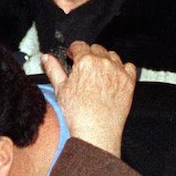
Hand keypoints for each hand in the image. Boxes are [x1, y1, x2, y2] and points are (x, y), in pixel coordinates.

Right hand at [42, 41, 135, 157]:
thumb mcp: (60, 89)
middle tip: (83, 70)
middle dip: (89, 55)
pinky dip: (121, 69)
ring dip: (104, 61)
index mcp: (85, 61)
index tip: (72, 56)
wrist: (96, 130)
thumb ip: (53, 69)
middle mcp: (103, 62)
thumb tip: (46, 58)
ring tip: (97, 76)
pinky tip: (112, 79)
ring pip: (112, 56)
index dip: (73, 51)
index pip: (79, 45)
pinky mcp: (129, 80)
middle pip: (96, 48)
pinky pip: (128, 66)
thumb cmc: (78, 113)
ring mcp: (118, 71)